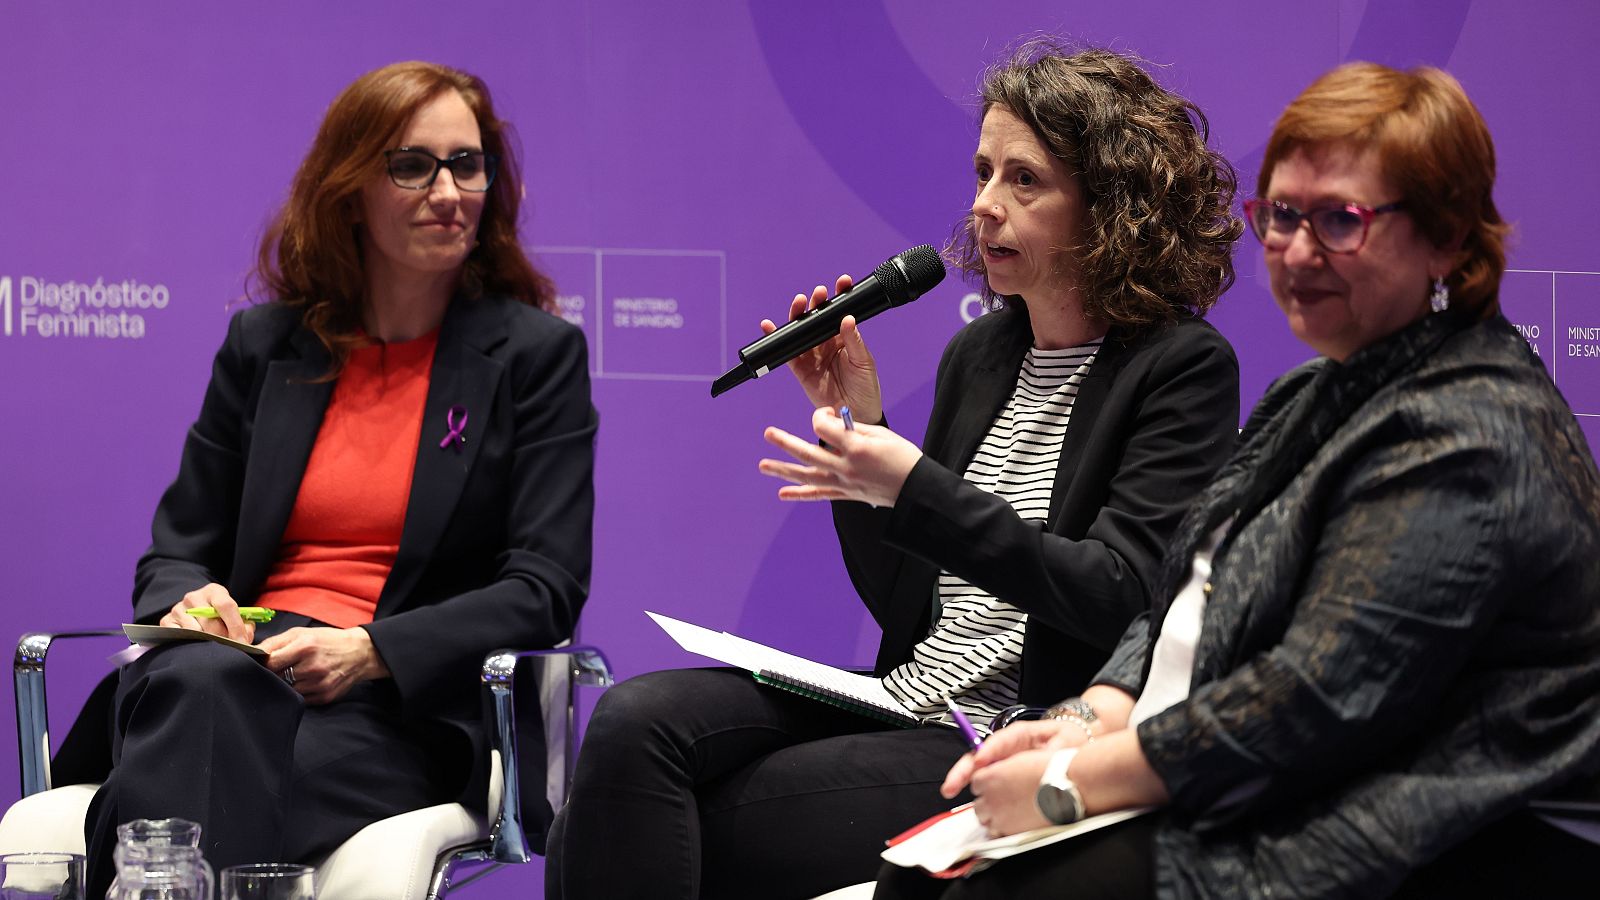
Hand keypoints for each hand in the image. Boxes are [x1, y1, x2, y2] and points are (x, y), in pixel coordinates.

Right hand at [159, 583, 253, 642]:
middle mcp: (194, 597)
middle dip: (224, 639)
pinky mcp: (166, 621)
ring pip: (195, 632)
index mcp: (214, 591)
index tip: (242, 643)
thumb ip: (245, 625)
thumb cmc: (220, 617)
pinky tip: (197, 647)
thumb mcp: (234, 615)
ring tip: (215, 649)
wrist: (194, 613)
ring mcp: (178, 608)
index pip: (226, 605)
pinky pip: (179, 637)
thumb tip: (245, 638)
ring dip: (207, 644)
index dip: (236, 626)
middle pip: (211, 623)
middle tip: (231, 650)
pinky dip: (190, 644)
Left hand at [258, 626, 390, 704]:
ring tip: (294, 675)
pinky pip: (301, 699)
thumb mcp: (301, 633)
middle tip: (279, 670)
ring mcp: (319, 684)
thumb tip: (252, 653)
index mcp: (305, 647)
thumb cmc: (327, 640)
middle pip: (278, 678)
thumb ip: (275, 642)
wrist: (360, 653)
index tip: (263, 663)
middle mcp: (312, 667)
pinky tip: (305, 682)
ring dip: (287, 684)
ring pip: (288, 691)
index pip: (270, 663)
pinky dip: (299, 692)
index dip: (263, 664)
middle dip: (275, 674)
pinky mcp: (325, 697)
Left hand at [758, 406, 921, 506]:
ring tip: (763, 465)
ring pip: (807, 476)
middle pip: (808, 452)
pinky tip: (782, 493)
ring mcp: (844, 483)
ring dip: (783, 470)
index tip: (829, 414)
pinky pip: (819, 495)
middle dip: (786, 442)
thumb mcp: (881, 434)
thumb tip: (834, 422)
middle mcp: (845, 467)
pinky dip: (800, 495)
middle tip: (768, 433)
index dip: (822, 416)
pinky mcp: (846, 494)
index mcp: (856, 447)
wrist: (917, 489)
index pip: (825, 428)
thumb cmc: (903, 457)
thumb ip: (854, 428)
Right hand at [759, 275, 883, 422]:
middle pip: (817, 317)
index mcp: (844, 337)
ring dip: (798, 315)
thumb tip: (847, 318)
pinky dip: (776, 338)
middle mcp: (826, 342)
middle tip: (819, 293)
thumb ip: (854, 341)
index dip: (840, 296)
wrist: (854, 414)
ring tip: (799, 302)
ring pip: (801, 330)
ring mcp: (812, 354)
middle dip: (817, 302)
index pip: (840, 312)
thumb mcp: (864, 362)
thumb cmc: (865, 388)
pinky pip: (786, 351)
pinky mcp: (799, 368)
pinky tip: (770, 326)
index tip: (843, 282)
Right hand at [941, 719, 1090, 797]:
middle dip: (962, 770)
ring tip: (951, 790)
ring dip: (963, 780)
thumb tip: (1042, 761)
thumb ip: (1051, 749)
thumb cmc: (1069, 739)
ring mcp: (1002, 762)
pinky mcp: (1004, 776)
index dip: (987, 752)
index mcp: (1019, 735)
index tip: (979, 762)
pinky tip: (976, 804)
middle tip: (950, 785)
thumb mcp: (1063, 740)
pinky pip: (987, 782)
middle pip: (978, 756)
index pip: (997, 741)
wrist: (1075, 744)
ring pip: (977, 770)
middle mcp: (1006, 748)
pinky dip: (978, 792)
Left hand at [970, 747, 1055, 836]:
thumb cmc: (1048, 770)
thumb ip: (1002, 769)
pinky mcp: (1010, 831)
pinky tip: (1014, 822)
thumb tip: (1000, 774)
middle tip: (1001, 800)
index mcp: (989, 777)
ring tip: (1008, 812)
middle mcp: (990, 798)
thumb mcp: (1018, 760)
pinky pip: (998, 834)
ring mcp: (999, 816)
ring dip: (993, 817)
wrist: (1063, 787)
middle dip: (987, 803)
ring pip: (985, 821)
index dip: (986, 785)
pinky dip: (1003, 829)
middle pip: (978, 805)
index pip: (975, 784)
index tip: (994, 785)